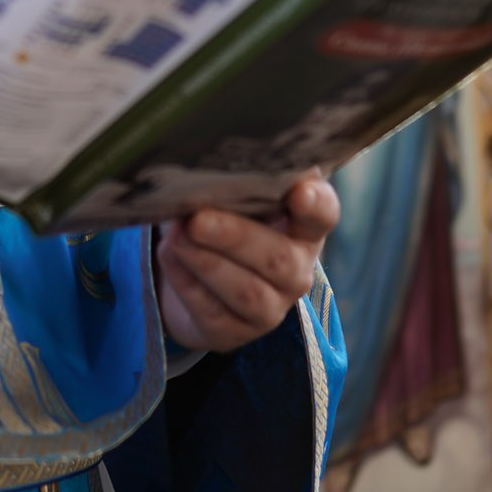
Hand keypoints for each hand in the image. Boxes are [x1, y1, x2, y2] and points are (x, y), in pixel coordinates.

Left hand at [155, 174, 338, 352]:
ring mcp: (269, 308)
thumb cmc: (225, 220)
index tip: (300, 192)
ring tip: (175, 236)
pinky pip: (212, 312)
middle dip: (236, 237)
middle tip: (197, 219)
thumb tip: (207, 159)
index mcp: (304, 228)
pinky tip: (168, 255)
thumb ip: (236, 179)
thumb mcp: (235, 196)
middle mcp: (296, 271)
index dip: (315, 205)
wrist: (195, 275)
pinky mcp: (234, 333)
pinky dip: (186, 282)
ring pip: (247, 292)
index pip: (323, 215)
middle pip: (279, 258)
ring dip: (207, 262)